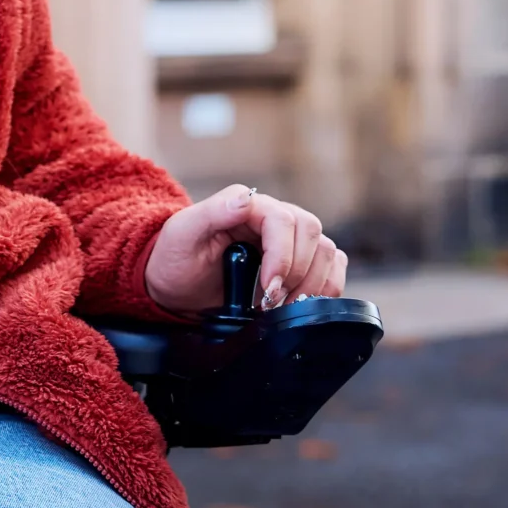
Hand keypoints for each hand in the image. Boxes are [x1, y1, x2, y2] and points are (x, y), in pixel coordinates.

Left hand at [143, 185, 344, 316]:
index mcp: (249, 205)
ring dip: (313, 284)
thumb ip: (212, 212)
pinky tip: (303, 304)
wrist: (176, 286)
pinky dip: (326, 287)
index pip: (284, 220)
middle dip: (297, 273)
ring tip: (284, 308)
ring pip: (326, 250)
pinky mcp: (300, 261)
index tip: (269, 288)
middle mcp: (274, 217)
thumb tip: (246, 199)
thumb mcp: (182, 234)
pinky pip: (332, 265)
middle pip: (311, 233)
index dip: (282, 255)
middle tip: (272, 302)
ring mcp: (290, 240)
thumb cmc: (176, 259)